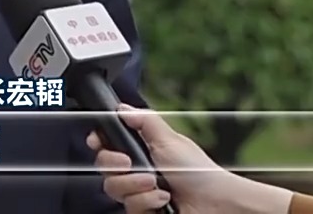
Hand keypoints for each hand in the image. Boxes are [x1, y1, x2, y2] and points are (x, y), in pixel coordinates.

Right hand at [86, 105, 292, 213]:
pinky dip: (145, 203)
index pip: (108, 144)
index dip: (99, 143)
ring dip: (136, 187)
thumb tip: (122, 107)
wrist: (214, 203)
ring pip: (114, 189)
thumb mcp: (170, 139)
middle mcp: (137, 171)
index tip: (97, 142)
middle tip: (131, 164)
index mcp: (142, 150)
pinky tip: (162, 201)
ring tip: (157, 186)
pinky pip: (129, 208)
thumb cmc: (198, 172)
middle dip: (118, 167)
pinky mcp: (143, 210)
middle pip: (104, 167)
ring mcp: (139, 193)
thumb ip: (144, 121)